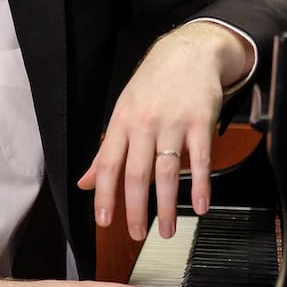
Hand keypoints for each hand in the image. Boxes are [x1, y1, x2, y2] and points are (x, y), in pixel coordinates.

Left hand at [76, 22, 251, 240]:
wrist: (189, 51)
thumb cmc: (154, 83)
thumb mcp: (123, 110)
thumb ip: (106, 150)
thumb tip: (84, 183)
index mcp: (122, 122)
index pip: (107, 164)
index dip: (104, 195)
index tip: (104, 222)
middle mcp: (145, 124)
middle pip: (136, 174)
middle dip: (135, 209)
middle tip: (136, 235)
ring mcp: (173, 123)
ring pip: (167, 172)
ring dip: (167, 206)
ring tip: (168, 230)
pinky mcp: (200, 121)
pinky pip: (200, 159)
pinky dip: (200, 185)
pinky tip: (201, 206)